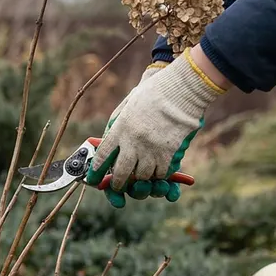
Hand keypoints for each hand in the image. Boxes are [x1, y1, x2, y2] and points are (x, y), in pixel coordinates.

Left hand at [85, 49, 224, 207]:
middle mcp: (133, 142)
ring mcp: (151, 149)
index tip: (94, 179)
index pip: (102, 156)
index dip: (97, 171)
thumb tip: (108, 139)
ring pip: (142, 176)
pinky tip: (158, 167)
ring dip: (141, 177)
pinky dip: (159, 173)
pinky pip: (161, 173)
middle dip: (117, 184)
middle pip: (121, 173)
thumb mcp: (128, 105)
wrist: (181, 89)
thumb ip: (117, 123)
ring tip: (141, 173)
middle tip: (118, 186)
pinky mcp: (169, 153)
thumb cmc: (154, 92)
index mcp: (120, 129)